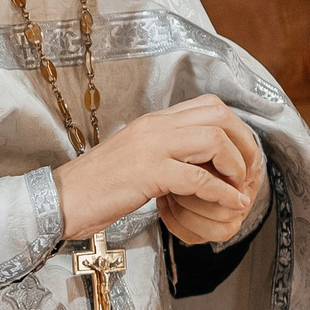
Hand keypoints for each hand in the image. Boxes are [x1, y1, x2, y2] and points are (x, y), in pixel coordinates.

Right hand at [54, 95, 256, 245]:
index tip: (242, 156)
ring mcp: (150, 147)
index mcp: (152, 121)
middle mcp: (153, 126)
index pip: (208, 105)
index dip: (236, 129)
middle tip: (249, 171)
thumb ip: (165, 151)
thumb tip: (199, 161)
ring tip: (239, 188)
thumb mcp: (136, 158)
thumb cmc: (96, 187)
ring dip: (236, 165)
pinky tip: (228, 204)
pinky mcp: (147, 173)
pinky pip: (197, 178)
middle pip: (218, 115)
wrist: (60, 199)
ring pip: (213, 139)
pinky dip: (221, 192)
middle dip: (244, 143)